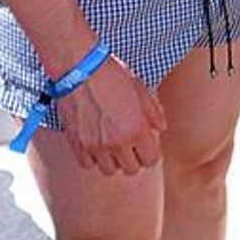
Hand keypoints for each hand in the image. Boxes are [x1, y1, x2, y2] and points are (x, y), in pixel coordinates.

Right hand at [57, 55, 166, 175]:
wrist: (78, 68)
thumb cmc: (110, 74)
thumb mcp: (140, 88)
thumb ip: (154, 111)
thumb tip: (161, 127)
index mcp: (137, 128)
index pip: (151, 160)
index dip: (151, 152)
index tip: (146, 144)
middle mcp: (117, 142)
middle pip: (132, 169)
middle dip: (134, 157)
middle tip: (130, 144)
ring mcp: (96, 146)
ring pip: (110, 170)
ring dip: (113, 161)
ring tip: (112, 144)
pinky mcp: (77, 145)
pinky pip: (88, 165)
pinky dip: (92, 158)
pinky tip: (95, 143)